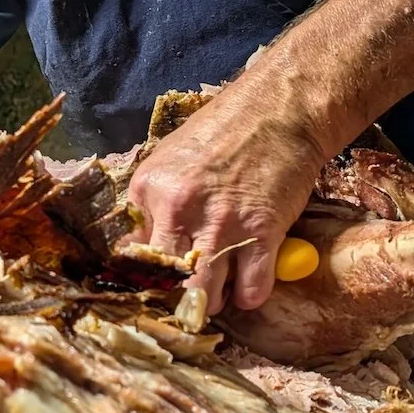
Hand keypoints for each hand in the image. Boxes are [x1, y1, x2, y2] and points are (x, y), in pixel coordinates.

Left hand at [127, 80, 326, 313]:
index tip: (162, 282)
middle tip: (189, 295)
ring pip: (206, 296)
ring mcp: (222, 224)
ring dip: (213, 301)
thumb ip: (151, 203)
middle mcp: (180, 210)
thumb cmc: (223, 131)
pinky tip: (249, 283)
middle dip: (178, 297)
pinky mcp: (263, 233)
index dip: (150, 275)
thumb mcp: (169, 159)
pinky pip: (253, 289)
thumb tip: (139, 248)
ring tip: (220, 289)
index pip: (135, 255)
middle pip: (168, 282)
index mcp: (150, 189)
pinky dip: (251, 295)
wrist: (278, 111)